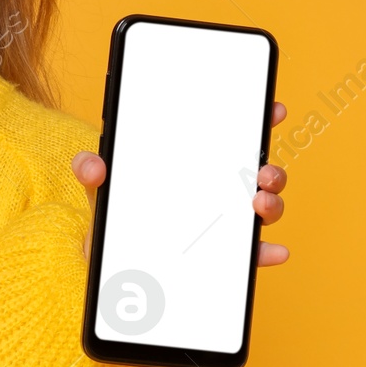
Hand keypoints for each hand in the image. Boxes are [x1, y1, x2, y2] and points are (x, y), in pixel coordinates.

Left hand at [72, 101, 289, 263]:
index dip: (257, 118)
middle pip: (257, 174)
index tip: (273, 108)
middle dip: (271, 169)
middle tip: (262, 171)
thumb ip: (92, 169)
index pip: (232, 138)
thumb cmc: (116, 212)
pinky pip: (251, 253)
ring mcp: (224, 222)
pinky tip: (273, 251)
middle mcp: (218, 190)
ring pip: (261, 209)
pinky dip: (265, 252)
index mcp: (196, 165)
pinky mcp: (222, 255)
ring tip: (259, 204)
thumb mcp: (102, 185)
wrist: (111, 258)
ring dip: (272, 205)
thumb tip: (94, 166)